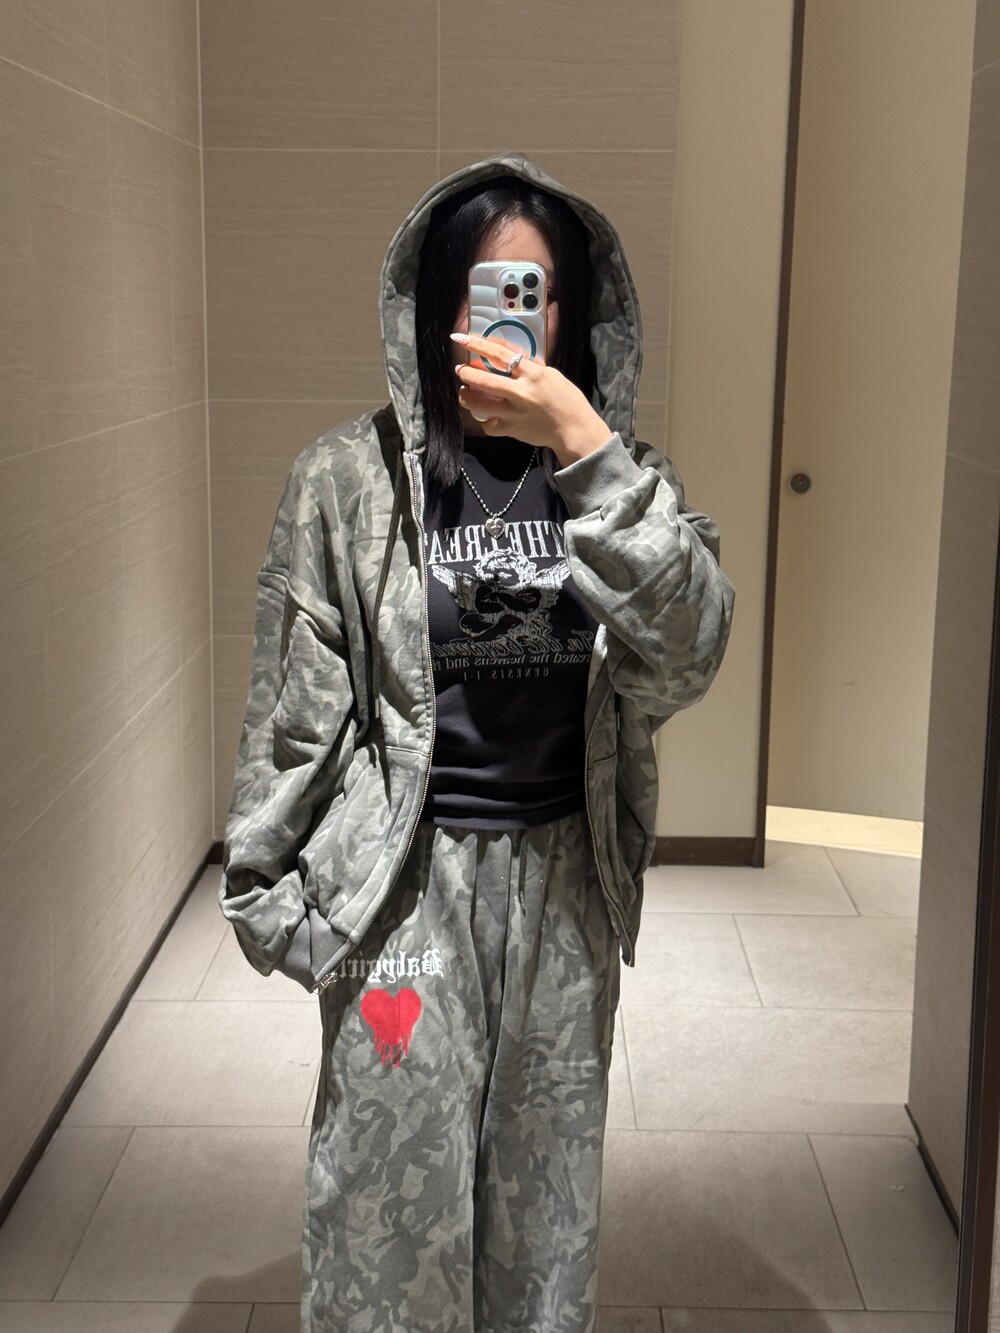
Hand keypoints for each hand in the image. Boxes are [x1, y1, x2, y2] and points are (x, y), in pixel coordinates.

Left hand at [451, 331, 612, 467]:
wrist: (574, 429)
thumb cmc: (566, 400)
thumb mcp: (551, 375)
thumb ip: (529, 369)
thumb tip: (510, 361)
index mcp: (532, 374)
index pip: (499, 355)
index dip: (477, 345)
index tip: (461, 338)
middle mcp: (520, 392)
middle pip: (482, 380)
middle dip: (465, 373)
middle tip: (460, 371)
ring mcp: (513, 413)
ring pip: (478, 404)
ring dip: (466, 397)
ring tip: (465, 393)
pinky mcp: (511, 430)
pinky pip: (488, 425)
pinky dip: (484, 420)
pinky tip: (486, 416)